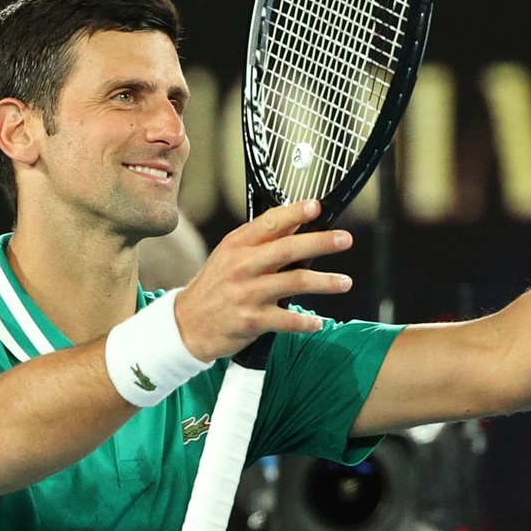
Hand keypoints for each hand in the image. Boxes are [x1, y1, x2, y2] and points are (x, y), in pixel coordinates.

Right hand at [174, 200, 353, 361]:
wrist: (186, 324)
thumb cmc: (214, 287)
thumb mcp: (229, 256)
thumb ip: (259, 241)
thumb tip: (295, 222)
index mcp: (237, 245)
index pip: (269, 223)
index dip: (295, 213)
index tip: (317, 207)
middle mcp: (242, 266)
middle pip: (288, 249)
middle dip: (320, 242)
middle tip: (345, 239)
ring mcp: (247, 294)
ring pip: (294, 283)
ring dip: (324, 282)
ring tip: (344, 282)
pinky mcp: (251, 321)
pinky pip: (287, 320)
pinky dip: (306, 322)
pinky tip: (318, 323)